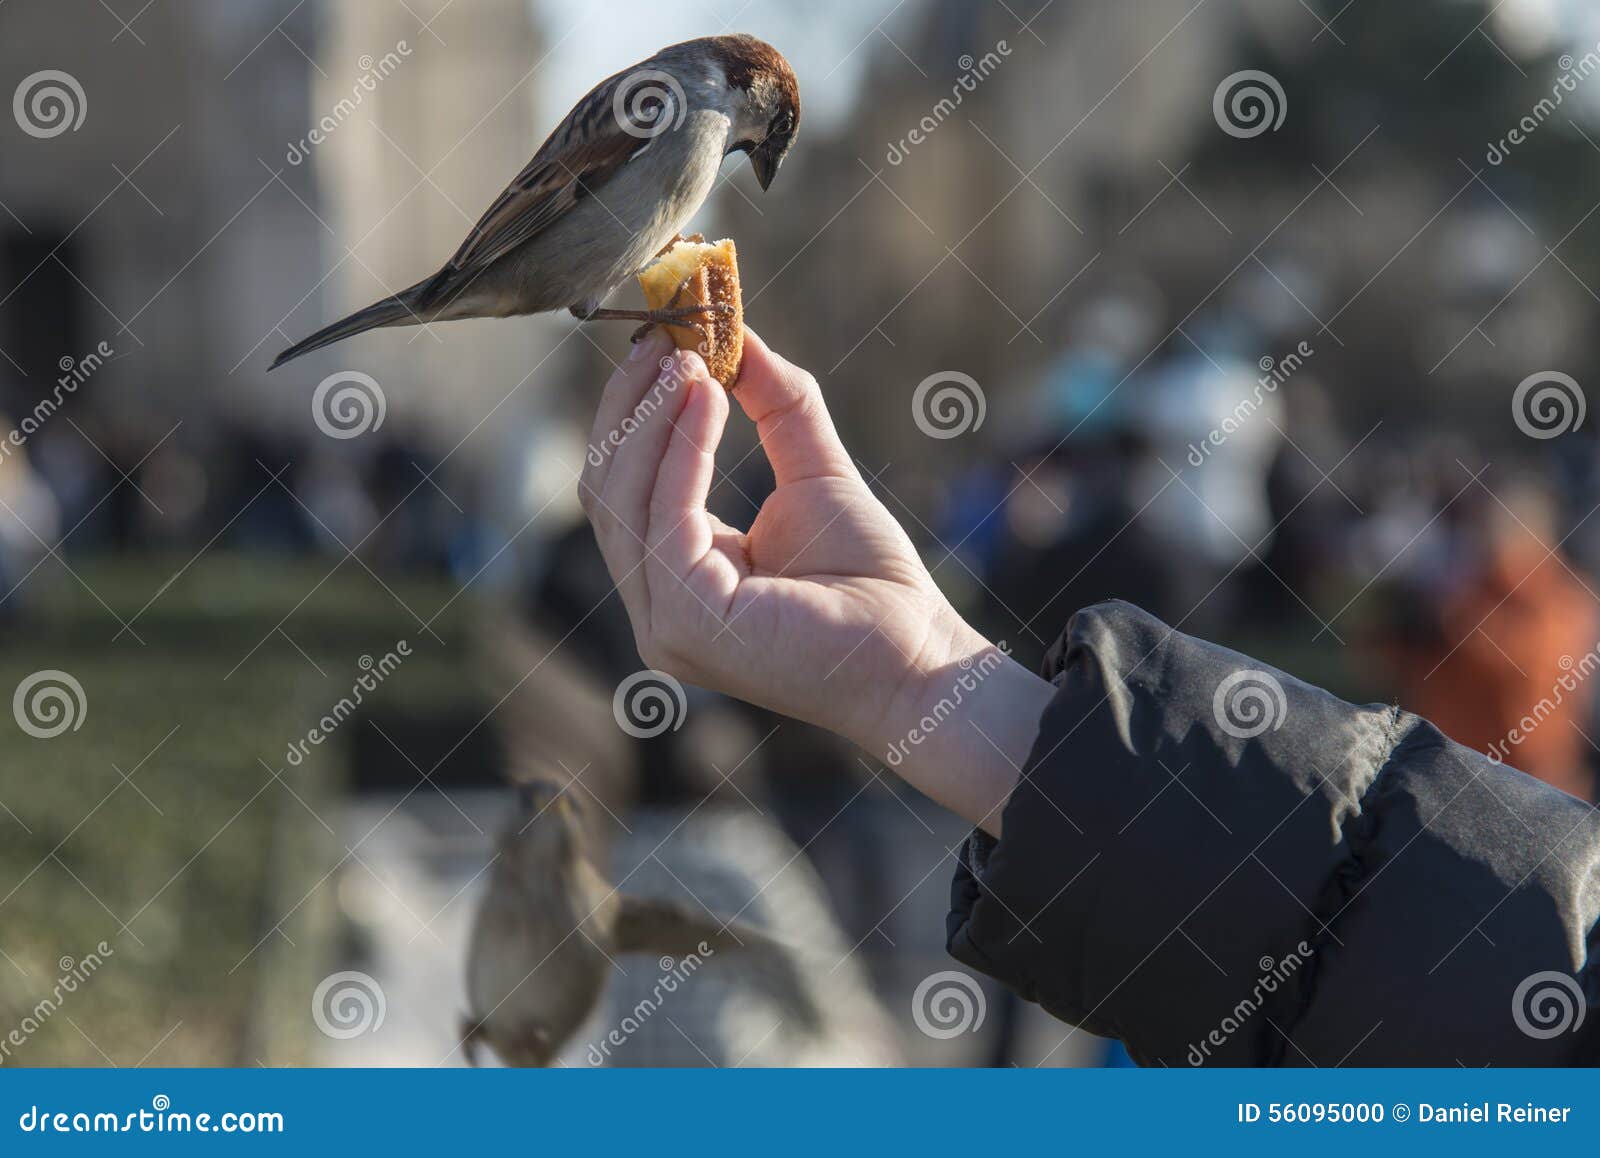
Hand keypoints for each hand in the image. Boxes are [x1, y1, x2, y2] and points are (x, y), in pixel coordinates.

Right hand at [578, 329, 1053, 834]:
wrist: (920, 659)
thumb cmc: (874, 583)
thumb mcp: (814, 473)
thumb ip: (775, 407)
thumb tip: (737, 333)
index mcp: (679, 581)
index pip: (626, 487)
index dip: (636, 411)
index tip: (663, 339)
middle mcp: (658, 608)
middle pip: (606, 488)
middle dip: (630, 404)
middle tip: (664, 335)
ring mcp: (664, 622)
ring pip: (622, 498)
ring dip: (651, 416)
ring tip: (689, 356)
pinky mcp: (686, 622)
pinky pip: (664, 515)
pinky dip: (680, 447)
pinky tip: (709, 396)